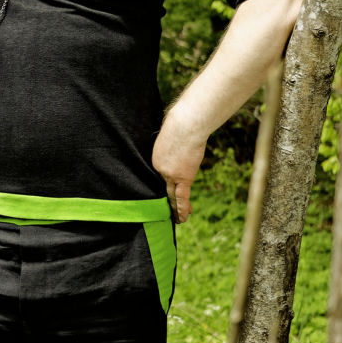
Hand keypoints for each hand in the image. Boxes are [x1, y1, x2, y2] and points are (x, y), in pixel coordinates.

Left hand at [152, 109, 206, 223]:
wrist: (186, 125)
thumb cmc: (180, 123)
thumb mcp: (170, 134)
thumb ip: (171, 145)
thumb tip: (179, 146)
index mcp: (156, 158)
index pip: (159, 173)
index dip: (163, 180)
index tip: (165, 184)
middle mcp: (160, 168)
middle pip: (161, 186)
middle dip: (162, 199)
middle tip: (162, 211)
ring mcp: (169, 174)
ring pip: (171, 194)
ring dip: (174, 207)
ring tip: (176, 219)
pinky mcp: (182, 177)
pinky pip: (181, 197)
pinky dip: (182, 209)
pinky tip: (182, 219)